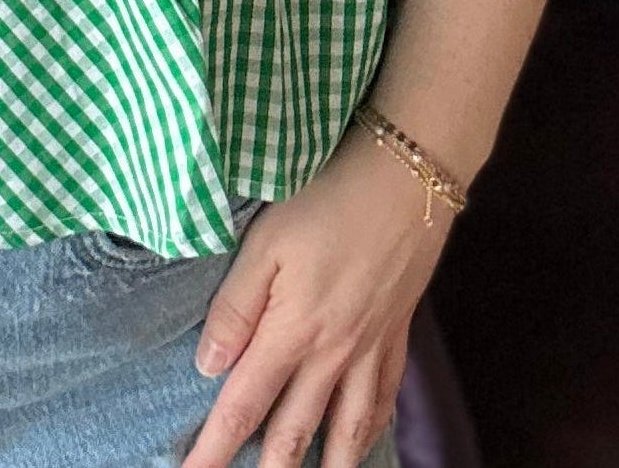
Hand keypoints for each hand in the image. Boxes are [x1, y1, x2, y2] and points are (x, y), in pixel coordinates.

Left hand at [180, 122, 450, 467]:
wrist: (409, 179)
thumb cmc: (328, 198)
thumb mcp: (266, 242)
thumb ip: (236, 306)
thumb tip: (209, 366)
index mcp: (292, 332)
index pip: (243, 407)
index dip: (214, 450)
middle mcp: (333, 355)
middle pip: (294, 433)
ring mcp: (370, 349)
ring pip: (347, 430)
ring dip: (328, 467)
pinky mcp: (397, 334)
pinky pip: (384, 399)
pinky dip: (372, 428)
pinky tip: (365, 439)